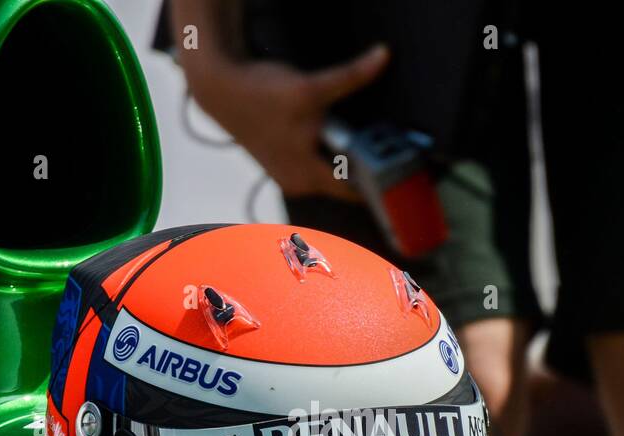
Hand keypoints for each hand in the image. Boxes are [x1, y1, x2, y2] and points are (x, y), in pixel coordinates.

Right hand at [185, 45, 388, 199]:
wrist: (221, 91)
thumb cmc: (260, 94)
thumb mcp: (311, 87)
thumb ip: (351, 76)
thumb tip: (381, 58)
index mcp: (307, 175)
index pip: (356, 190)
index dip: (380, 182)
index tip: (402, 174)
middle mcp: (299, 182)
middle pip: (344, 181)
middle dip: (363, 164)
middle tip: (386, 146)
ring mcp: (289, 175)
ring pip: (329, 172)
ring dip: (343, 158)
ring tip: (362, 143)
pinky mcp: (282, 164)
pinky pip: (314, 165)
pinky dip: (325, 153)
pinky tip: (328, 138)